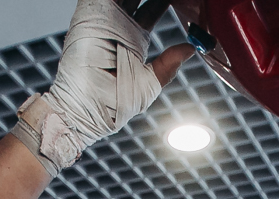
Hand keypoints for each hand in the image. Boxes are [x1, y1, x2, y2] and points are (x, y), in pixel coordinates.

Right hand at [27, 0, 193, 166]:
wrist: (87, 108)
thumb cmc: (114, 103)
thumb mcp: (148, 84)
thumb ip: (168, 65)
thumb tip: (190, 49)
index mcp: (134, 39)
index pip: (151, 10)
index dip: (162, 2)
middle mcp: (118, 26)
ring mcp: (102, 18)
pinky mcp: (88, 14)